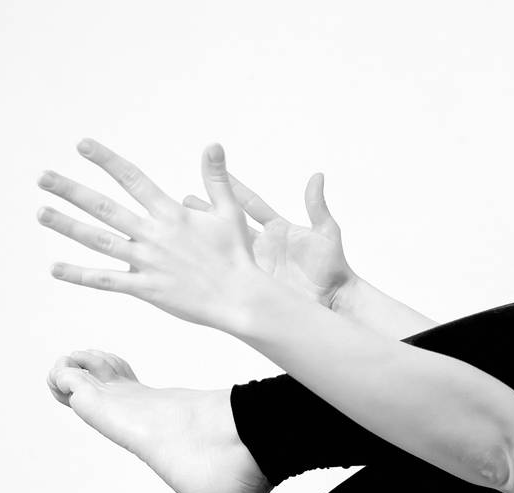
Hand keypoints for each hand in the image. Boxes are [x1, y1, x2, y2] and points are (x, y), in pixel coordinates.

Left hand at [36, 138, 276, 333]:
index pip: (133, 179)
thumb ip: (216, 178)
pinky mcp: (146, 289)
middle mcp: (153, 235)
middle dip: (71, 190)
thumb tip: (213, 145)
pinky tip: (55, 268)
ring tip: (41, 212)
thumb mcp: (230, 213)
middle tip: (43, 177)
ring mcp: (147, 262)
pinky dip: (79, 275)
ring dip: (67, 225)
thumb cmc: (238, 256)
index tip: (83, 145)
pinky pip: (106, 280)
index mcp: (171, 214)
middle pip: (104, 207)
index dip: (107, 160)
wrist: (241, 298)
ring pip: (98, 240)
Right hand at [183, 171, 355, 311]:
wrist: (334, 302)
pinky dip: (213, 265)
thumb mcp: (327, 235)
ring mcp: (256, 265)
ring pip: (224, 247)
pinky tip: (193, 261)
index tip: (215, 169)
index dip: (233, 188)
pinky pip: (230, 272)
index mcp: (278, 229)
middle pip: (229, 223)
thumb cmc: (334, 269)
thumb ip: (317, 207)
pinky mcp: (254, 284)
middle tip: (183, 199)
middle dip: (207, 212)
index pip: (250, 203)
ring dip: (203, 237)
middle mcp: (263, 245)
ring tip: (179, 225)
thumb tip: (317, 177)